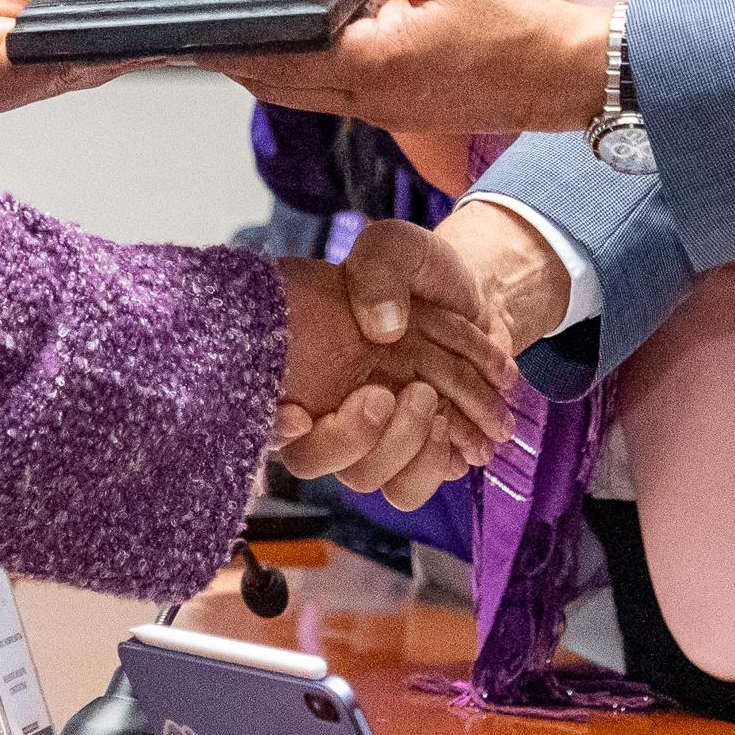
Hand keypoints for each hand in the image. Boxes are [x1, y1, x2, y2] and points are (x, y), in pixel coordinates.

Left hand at [218, 0, 608, 136]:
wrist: (565, 71)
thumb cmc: (512, 19)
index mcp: (368, 63)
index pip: (272, 59)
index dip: (226, 45)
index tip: (189, 29)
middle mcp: (366, 99)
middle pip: (274, 86)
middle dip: (234, 59)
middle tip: (194, 30)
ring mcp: (382, 111)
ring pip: (302, 93)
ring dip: (270, 66)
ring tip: (242, 27)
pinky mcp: (399, 110)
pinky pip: (335, 92)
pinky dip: (308, 68)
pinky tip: (307, 35)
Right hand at [269, 221, 524, 506]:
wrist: (476, 298)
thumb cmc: (420, 273)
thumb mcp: (397, 248)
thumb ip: (380, 269)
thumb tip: (384, 325)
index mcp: (300, 358)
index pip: (258, 406)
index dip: (271, 425)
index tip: (298, 416)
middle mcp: (323, 407)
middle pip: (312, 459)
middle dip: (353, 437)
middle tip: (396, 393)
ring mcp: (367, 438)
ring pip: (367, 479)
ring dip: (406, 450)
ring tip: (437, 406)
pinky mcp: (409, 455)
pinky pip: (411, 487)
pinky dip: (440, 461)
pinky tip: (464, 429)